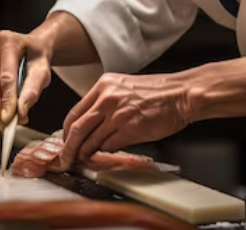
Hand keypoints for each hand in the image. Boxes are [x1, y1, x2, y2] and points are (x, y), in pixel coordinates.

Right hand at [0, 29, 51, 126]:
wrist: (31, 48)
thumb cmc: (36, 58)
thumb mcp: (42, 70)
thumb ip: (32, 90)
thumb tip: (21, 111)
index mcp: (9, 40)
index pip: (6, 76)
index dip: (8, 99)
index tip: (10, 118)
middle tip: (7, 123)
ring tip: (6, 119)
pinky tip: (0, 109)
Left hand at [60, 72, 190, 169]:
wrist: (180, 94)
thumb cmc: (158, 92)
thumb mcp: (124, 87)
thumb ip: (105, 101)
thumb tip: (90, 123)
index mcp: (104, 85)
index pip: (75, 112)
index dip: (66, 131)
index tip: (65, 141)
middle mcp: (107, 97)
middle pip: (76, 128)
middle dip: (68, 149)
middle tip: (65, 159)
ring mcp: (117, 114)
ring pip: (90, 140)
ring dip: (85, 154)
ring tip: (83, 159)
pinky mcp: (129, 129)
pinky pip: (109, 146)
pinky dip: (105, 152)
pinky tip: (106, 153)